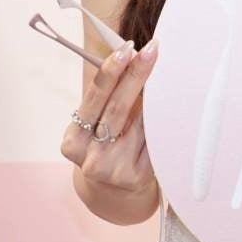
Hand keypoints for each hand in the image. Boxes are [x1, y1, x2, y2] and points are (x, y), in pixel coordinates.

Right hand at [61, 37, 161, 198]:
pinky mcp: (138, 177)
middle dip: (136, 75)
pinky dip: (160, 120)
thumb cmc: (103, 147)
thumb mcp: (93, 127)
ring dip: (153, 97)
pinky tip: (168, 107)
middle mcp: (92, 158)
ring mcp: (116, 170)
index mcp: (73, 142)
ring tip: (161, 77)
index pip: (95, 98)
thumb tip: (131, 57)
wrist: (112, 192)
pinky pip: (153, 138)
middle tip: (151, 50)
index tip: (127, 48)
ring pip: (141, 123)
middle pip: (118, 108)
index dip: (111, 71)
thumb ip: (105, 99)